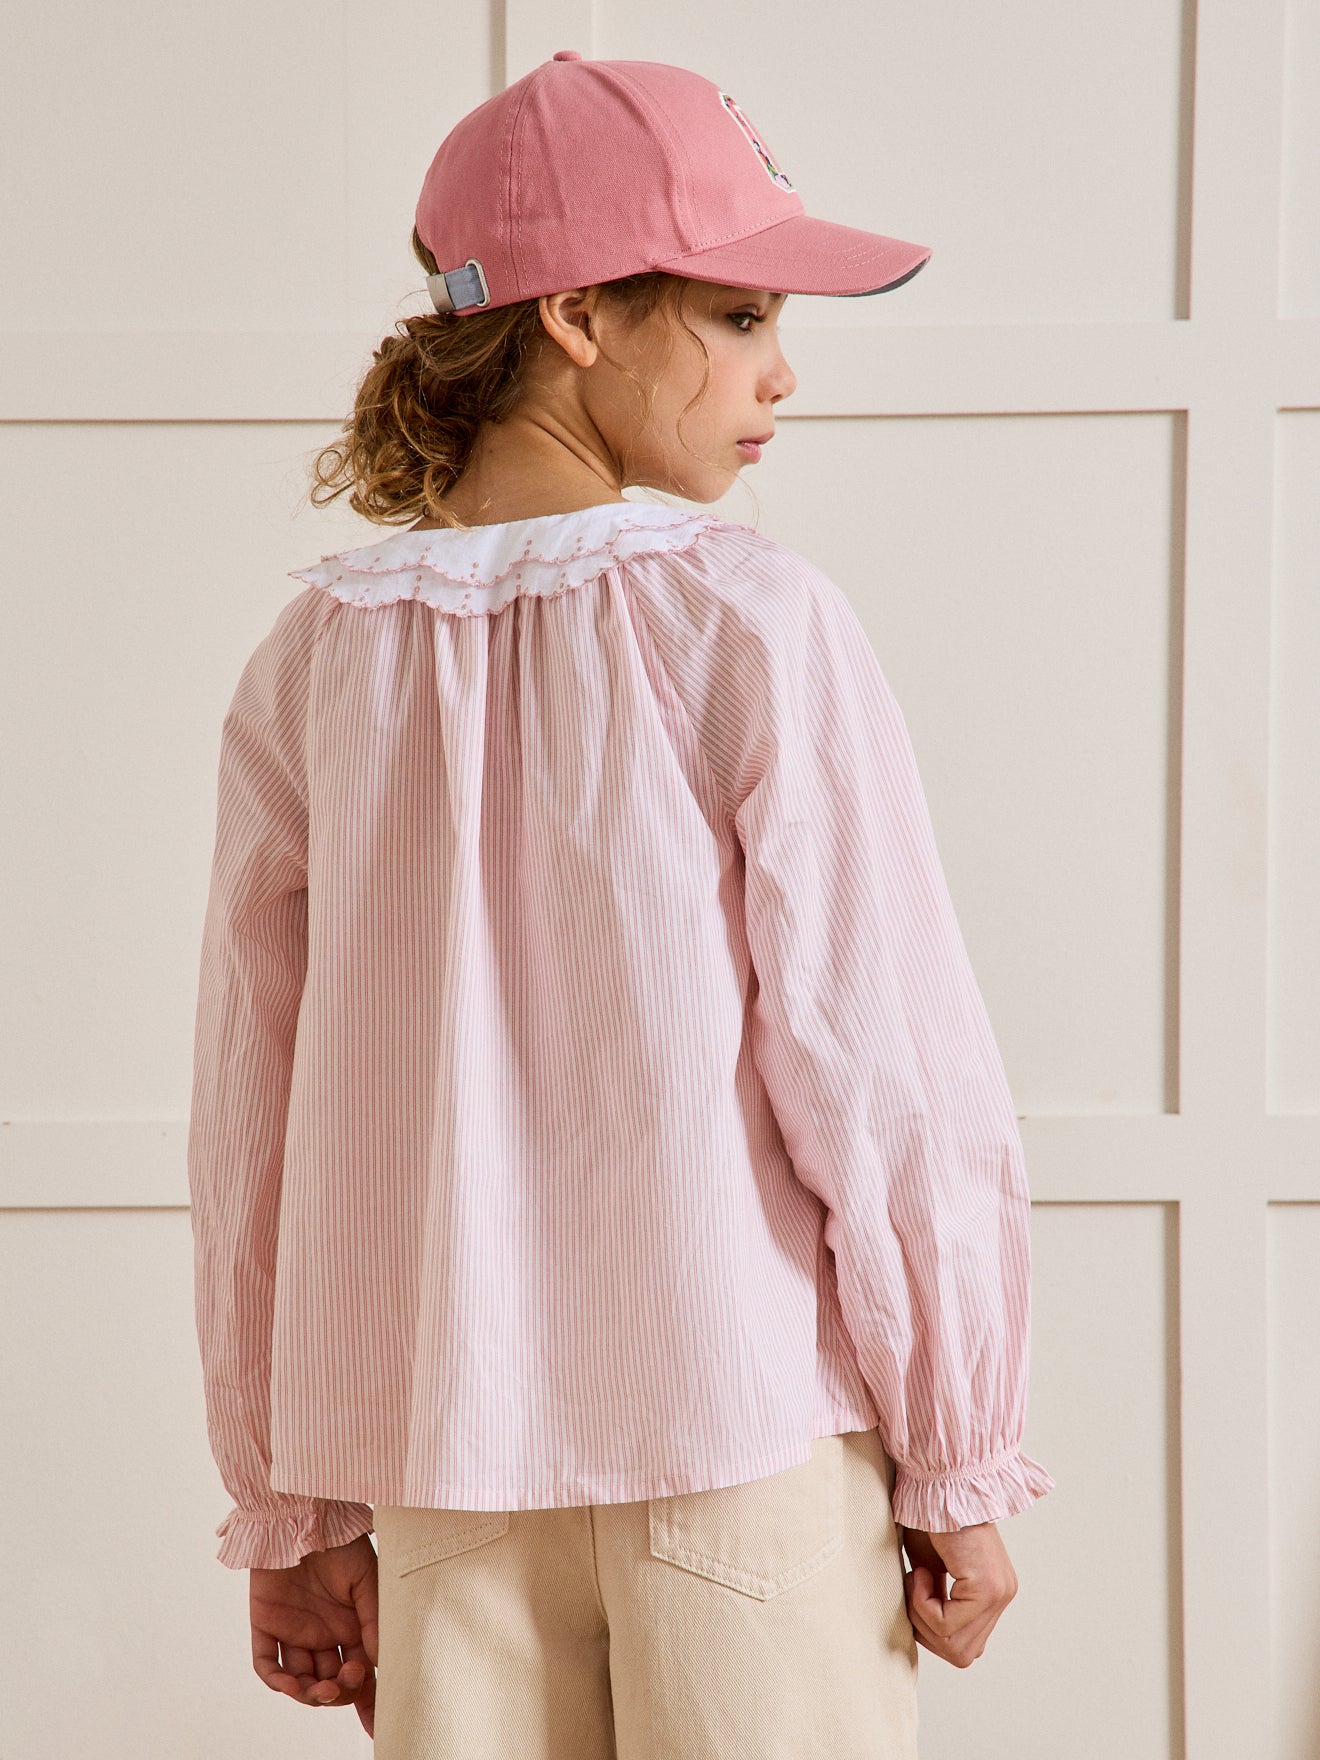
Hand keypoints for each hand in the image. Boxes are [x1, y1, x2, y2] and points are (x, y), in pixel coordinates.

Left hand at [249, 1532, 379, 1735]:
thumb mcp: (368, 1579)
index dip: (369, 1701)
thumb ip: (373, 1621)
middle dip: (342, 1690)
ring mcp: (294, 1631)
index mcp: (352, 1625)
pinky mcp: (266, 1624)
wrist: (304, 1511)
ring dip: (312, 1694)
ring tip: (322, 1688)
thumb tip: (380, 1664)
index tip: (377, 1726)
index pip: (362, 1674)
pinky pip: (266, 1663)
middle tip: (349, 1677)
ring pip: (300, 1681)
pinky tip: (289, 1685)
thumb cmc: (341, 1538)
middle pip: (333, 1682)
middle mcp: (323, 1634)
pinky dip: (277, 1681)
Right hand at [900, 1521, 1017, 1667]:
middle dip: (926, 1630)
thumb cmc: (928, 1518)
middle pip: (961, 1654)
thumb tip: (927, 1634)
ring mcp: (999, 1594)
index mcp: (992, 1594)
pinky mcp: (988, 1588)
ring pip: (954, 1645)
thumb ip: (936, 1602)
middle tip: (914, 1587)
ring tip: (916, 1577)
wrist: (937, 1482)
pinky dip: (922, 1604)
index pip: (965, 1647)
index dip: (932, 1630)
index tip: (917, 1591)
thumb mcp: (931, 1571)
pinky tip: (919, 1571)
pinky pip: (946, 1624)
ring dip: (921, 1616)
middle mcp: (1002, 1596)